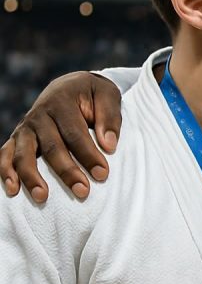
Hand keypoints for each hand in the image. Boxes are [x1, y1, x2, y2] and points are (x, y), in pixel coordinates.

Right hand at [0, 72, 121, 202]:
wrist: (69, 86)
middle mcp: (39, 115)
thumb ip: (109, 118)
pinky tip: (13, 191)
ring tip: (43, 197)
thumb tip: (109, 145)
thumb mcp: (107, 95)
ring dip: (32, 177)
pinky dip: (6, 172)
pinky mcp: (17, 138)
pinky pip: (6, 155)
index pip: (75, 133)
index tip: (102, 174)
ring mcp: (25, 128)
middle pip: (51, 147)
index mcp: (61, 102)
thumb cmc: (93, 94)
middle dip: (67, 171)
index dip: (88, 154)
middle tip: (82, 191)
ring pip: (24, 154)